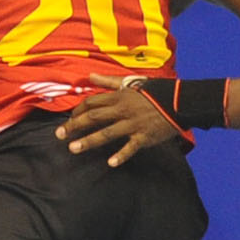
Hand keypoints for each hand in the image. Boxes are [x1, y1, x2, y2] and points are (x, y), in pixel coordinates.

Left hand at [56, 72, 181, 166]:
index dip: (78, 110)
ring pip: (106, 133)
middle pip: (93, 117)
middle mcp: (122, 110)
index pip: (92, 102)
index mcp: (119, 97)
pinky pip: (131, 147)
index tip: (69, 118)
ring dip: (89, 142)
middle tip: (59, 135)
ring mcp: (132, 124)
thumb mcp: (131, 82)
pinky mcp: (144, 136)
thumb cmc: (155, 91)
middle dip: (74, 126)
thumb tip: (90, 76)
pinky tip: (111, 163)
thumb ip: (109, 81)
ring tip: (73, 149)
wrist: (179, 101)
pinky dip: (121, 155)